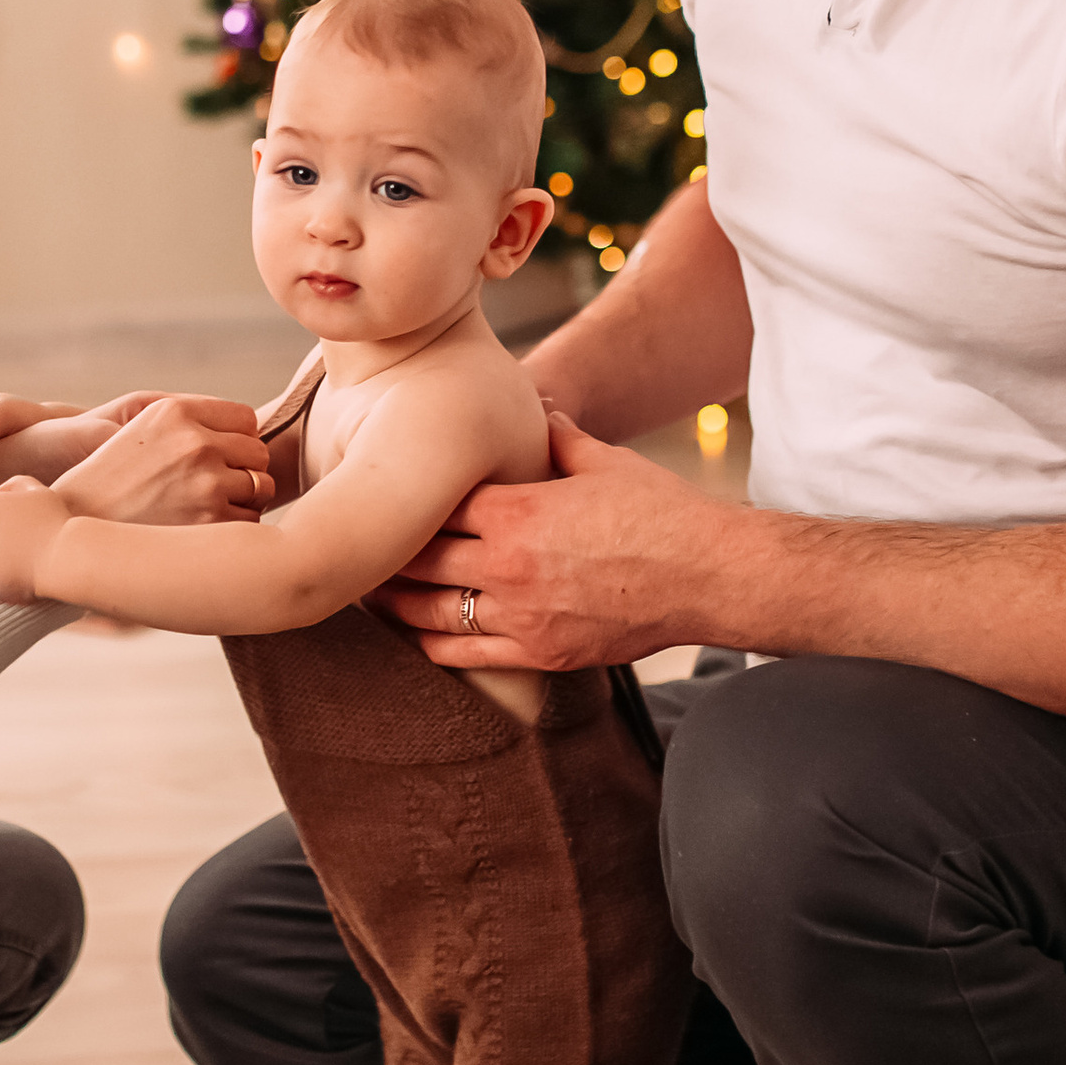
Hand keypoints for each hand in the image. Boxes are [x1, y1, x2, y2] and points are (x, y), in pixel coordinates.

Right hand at [55, 394, 273, 527]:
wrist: (72, 530)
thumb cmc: (110, 483)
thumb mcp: (141, 432)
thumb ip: (191, 422)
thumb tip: (253, 430)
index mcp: (175, 412)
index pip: (245, 419)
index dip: (238, 442)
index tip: (222, 459)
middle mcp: (194, 441)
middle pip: (258, 454)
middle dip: (244, 472)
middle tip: (217, 490)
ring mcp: (205, 482)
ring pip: (260, 488)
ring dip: (242, 502)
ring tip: (207, 511)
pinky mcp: (211, 522)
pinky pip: (250, 522)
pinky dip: (233, 530)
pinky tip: (202, 533)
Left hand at [372, 411, 732, 672]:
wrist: (709, 575)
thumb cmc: (662, 513)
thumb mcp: (603, 461)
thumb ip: (556, 440)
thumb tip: (534, 412)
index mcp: (517, 512)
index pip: (433, 505)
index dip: (402, 500)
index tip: (377, 495)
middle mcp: (509, 566)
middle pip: (421, 558)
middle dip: (387, 550)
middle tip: (356, 544)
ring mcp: (522, 615)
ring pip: (430, 612)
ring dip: (394, 601)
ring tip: (368, 590)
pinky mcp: (540, 652)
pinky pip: (465, 653)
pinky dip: (431, 644)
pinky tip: (414, 634)